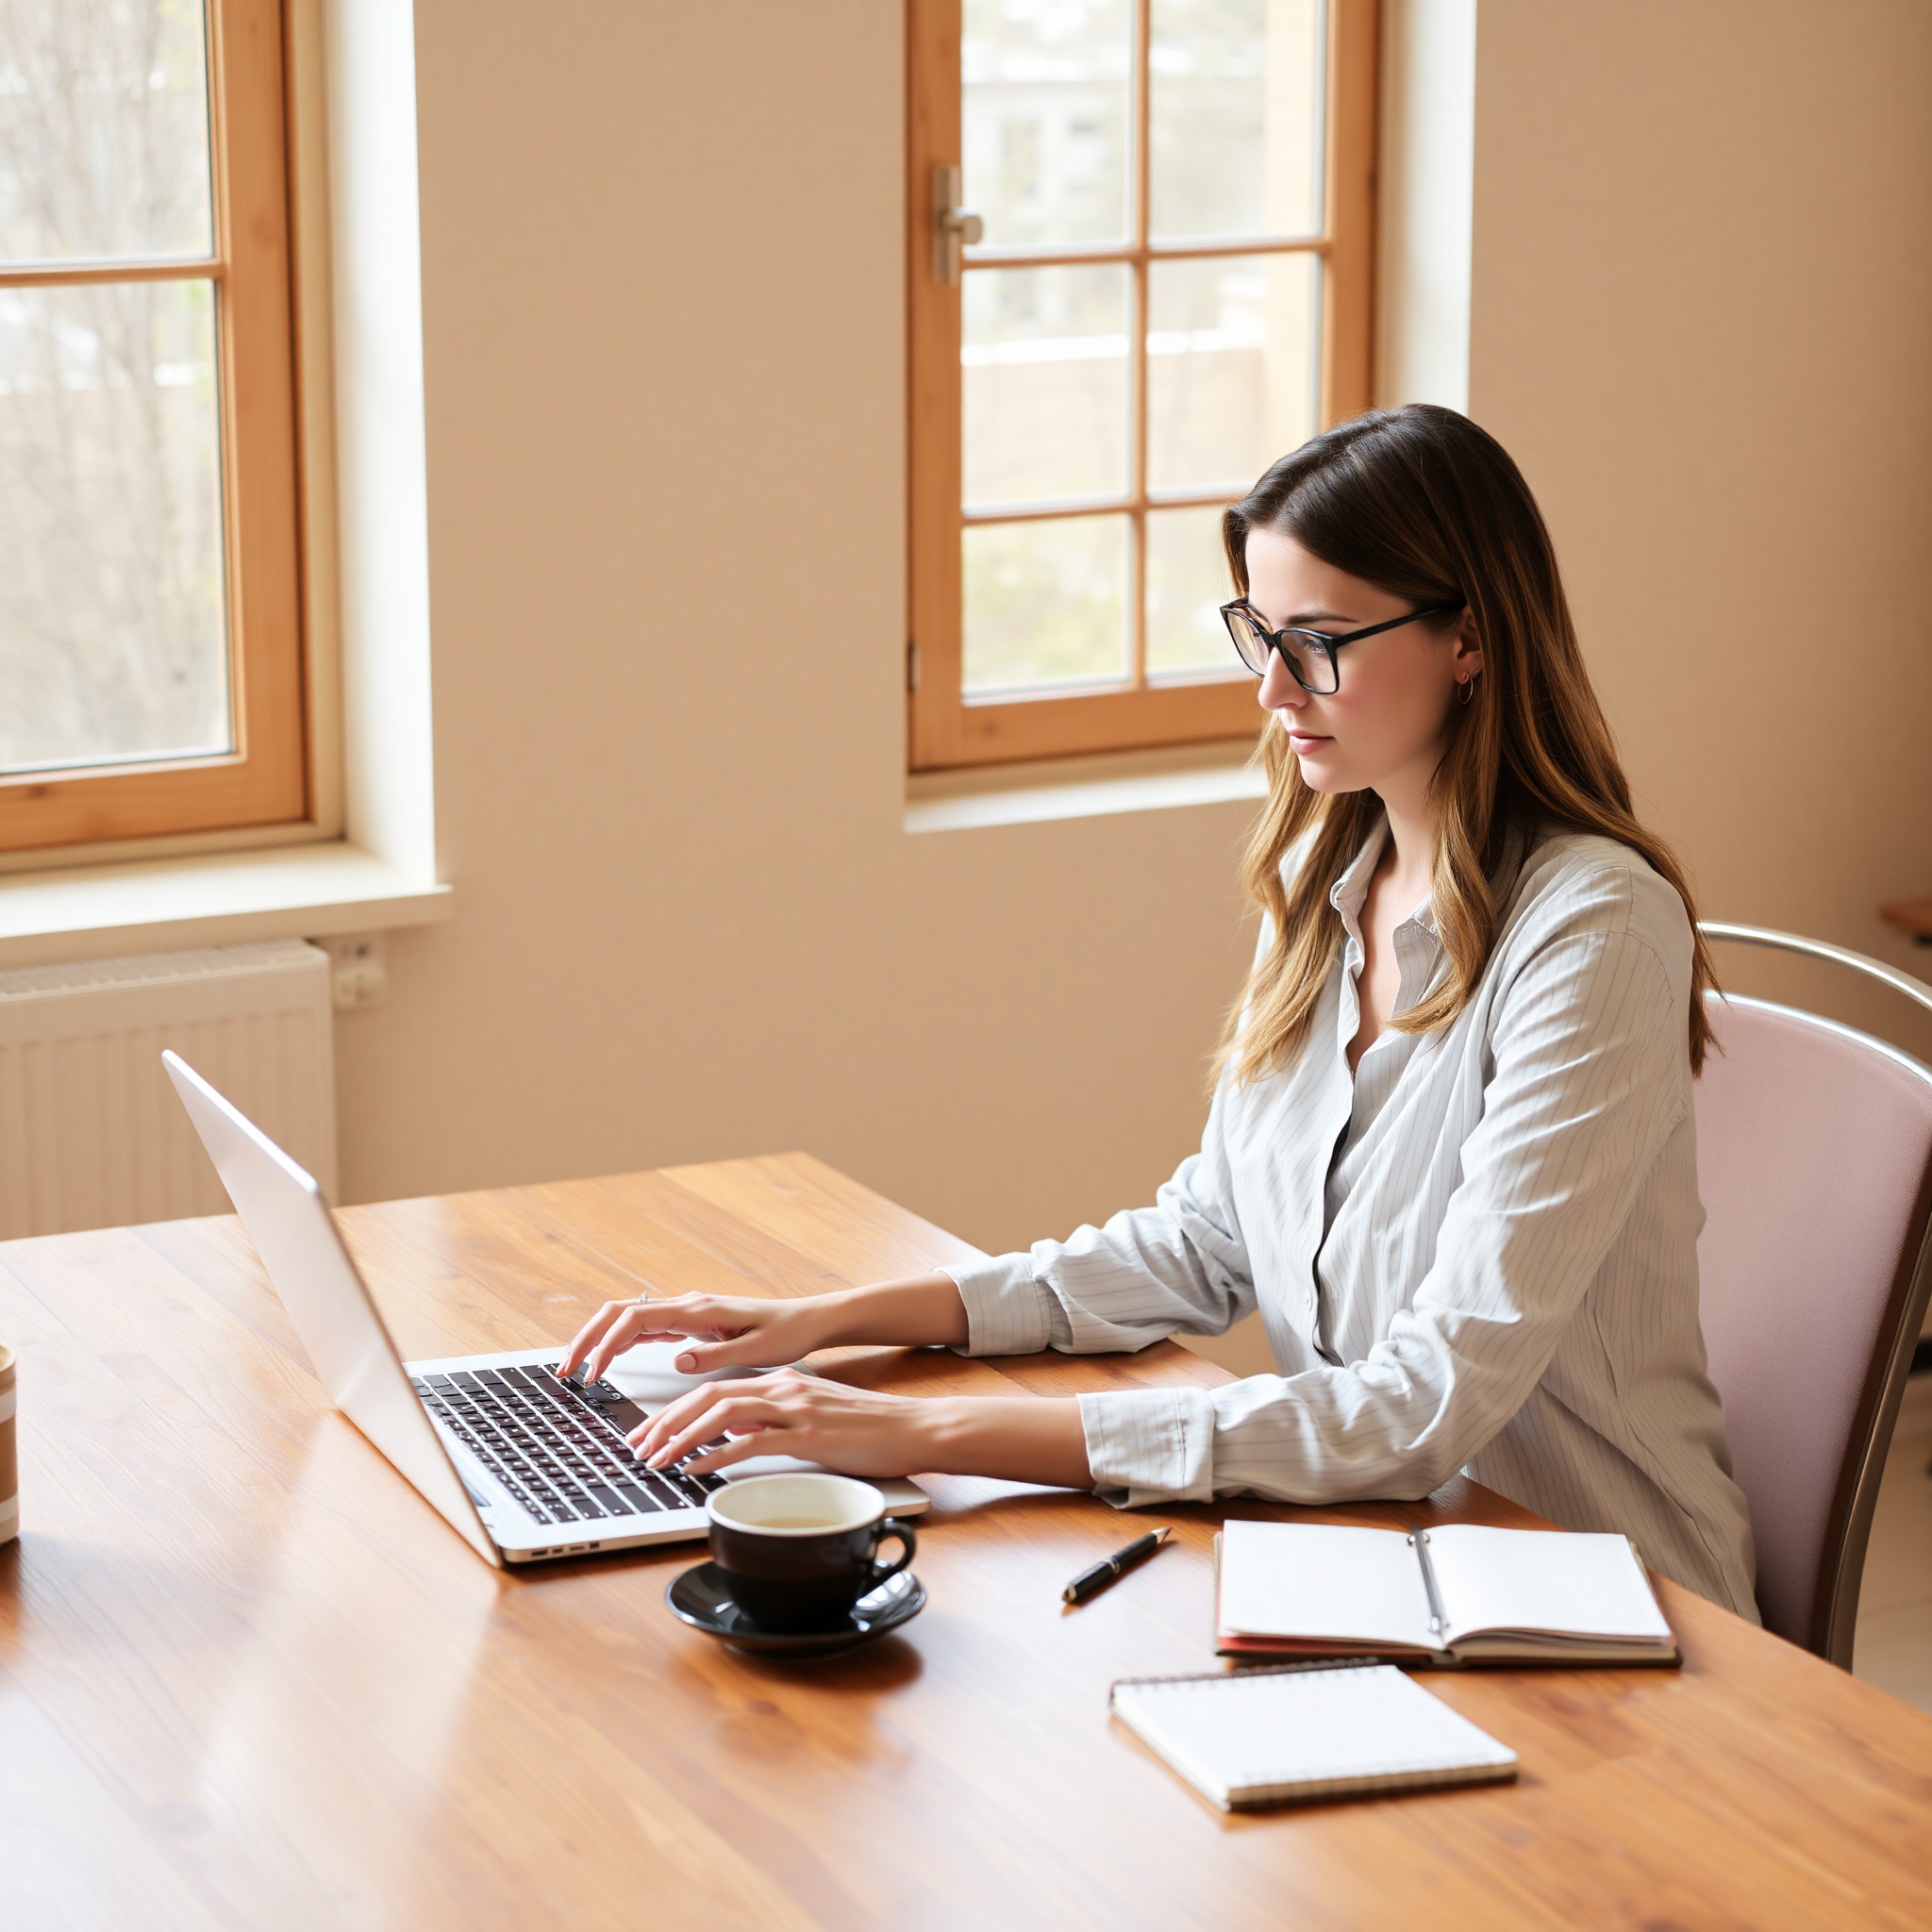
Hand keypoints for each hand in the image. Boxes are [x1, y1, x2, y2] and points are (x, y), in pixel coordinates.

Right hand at [558, 1292, 839, 1383]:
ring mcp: (687, 1312)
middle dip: (588, 1338)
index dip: (607, 1345)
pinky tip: (610, 1360)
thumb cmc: (787, 1333)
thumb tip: (679, 1361)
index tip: (592, 1374)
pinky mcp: (691, 1323)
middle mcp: (687, 1305)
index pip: (636, 1320)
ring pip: (628, 1318)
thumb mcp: (757, 1350)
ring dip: (599, 1340)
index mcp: (698, 1309)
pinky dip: (620, 1342)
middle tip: (565, 1370)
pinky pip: (645, 1327)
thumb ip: (717, 1354)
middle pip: (620, 1313)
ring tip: (578, 1369)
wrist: (807, 1320)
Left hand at [630, 1368, 936, 1478]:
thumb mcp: (813, 1415)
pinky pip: (751, 1442)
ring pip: (722, 1413)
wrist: (912, 1428)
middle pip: (708, 1396)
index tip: (651, 1432)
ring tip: (658, 1459)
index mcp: (782, 1382)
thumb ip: (775, 1421)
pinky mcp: (808, 1435)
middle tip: (639, 1446)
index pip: (715, 1389)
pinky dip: (717, 1455)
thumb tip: (737, 1439)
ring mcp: (795, 1409)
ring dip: (683, 1437)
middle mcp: (783, 1388)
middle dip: (666, 1421)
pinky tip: (697, 1469)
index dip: (676, 1410)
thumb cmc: (868, 1428)